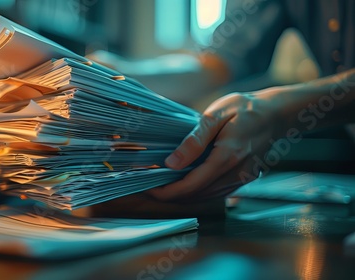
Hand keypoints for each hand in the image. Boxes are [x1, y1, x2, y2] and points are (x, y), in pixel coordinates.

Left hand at [148, 90, 282, 200]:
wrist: (277, 114)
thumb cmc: (246, 109)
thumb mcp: (216, 114)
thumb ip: (194, 140)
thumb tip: (172, 163)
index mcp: (226, 157)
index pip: (190, 185)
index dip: (167, 191)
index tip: (148, 188)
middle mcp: (234, 173)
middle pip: (195, 195)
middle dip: (170, 195)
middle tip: (148, 185)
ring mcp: (240, 179)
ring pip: (204, 197)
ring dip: (182, 194)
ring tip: (161, 183)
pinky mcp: (242, 180)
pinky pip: (215, 193)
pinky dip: (196, 191)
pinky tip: (184, 181)